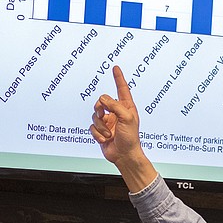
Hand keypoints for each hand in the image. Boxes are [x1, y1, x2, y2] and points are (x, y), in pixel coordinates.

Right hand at [90, 65, 156, 191]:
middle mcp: (116, 112)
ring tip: (109, 134)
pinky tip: (105, 139)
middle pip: (101, 101)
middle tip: (103, 116)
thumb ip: (114, 105)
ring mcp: (108, 121)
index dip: (118, 78)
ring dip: (100, 126)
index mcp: (126, 107)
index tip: (115, 67)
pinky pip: (92, 127)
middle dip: (100, 110)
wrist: (124, 155)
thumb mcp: (127, 118)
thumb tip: (102, 99)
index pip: (122, 88)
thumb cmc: (131, 138)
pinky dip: (97, 134)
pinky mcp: (101, 130)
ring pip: (95, 115)